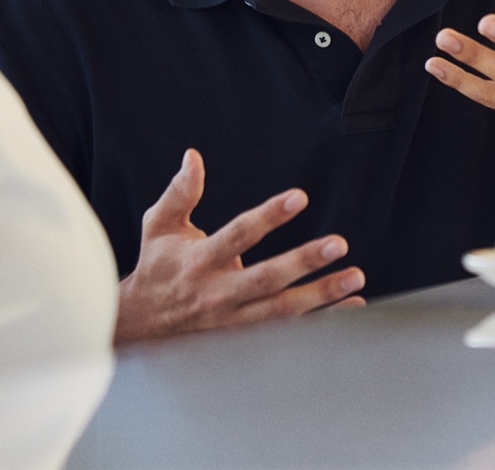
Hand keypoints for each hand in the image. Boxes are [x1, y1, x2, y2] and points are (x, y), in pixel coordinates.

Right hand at [114, 149, 365, 342]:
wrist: (140, 326)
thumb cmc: (156, 267)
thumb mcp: (159, 226)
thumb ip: (180, 193)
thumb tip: (193, 156)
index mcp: (200, 261)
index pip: (238, 235)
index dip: (268, 217)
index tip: (299, 197)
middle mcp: (218, 293)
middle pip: (266, 279)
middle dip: (303, 261)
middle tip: (338, 244)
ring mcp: (233, 321)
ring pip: (282, 311)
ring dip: (322, 295)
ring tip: (355, 277)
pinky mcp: (245, 338)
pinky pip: (289, 331)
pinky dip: (322, 321)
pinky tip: (352, 309)